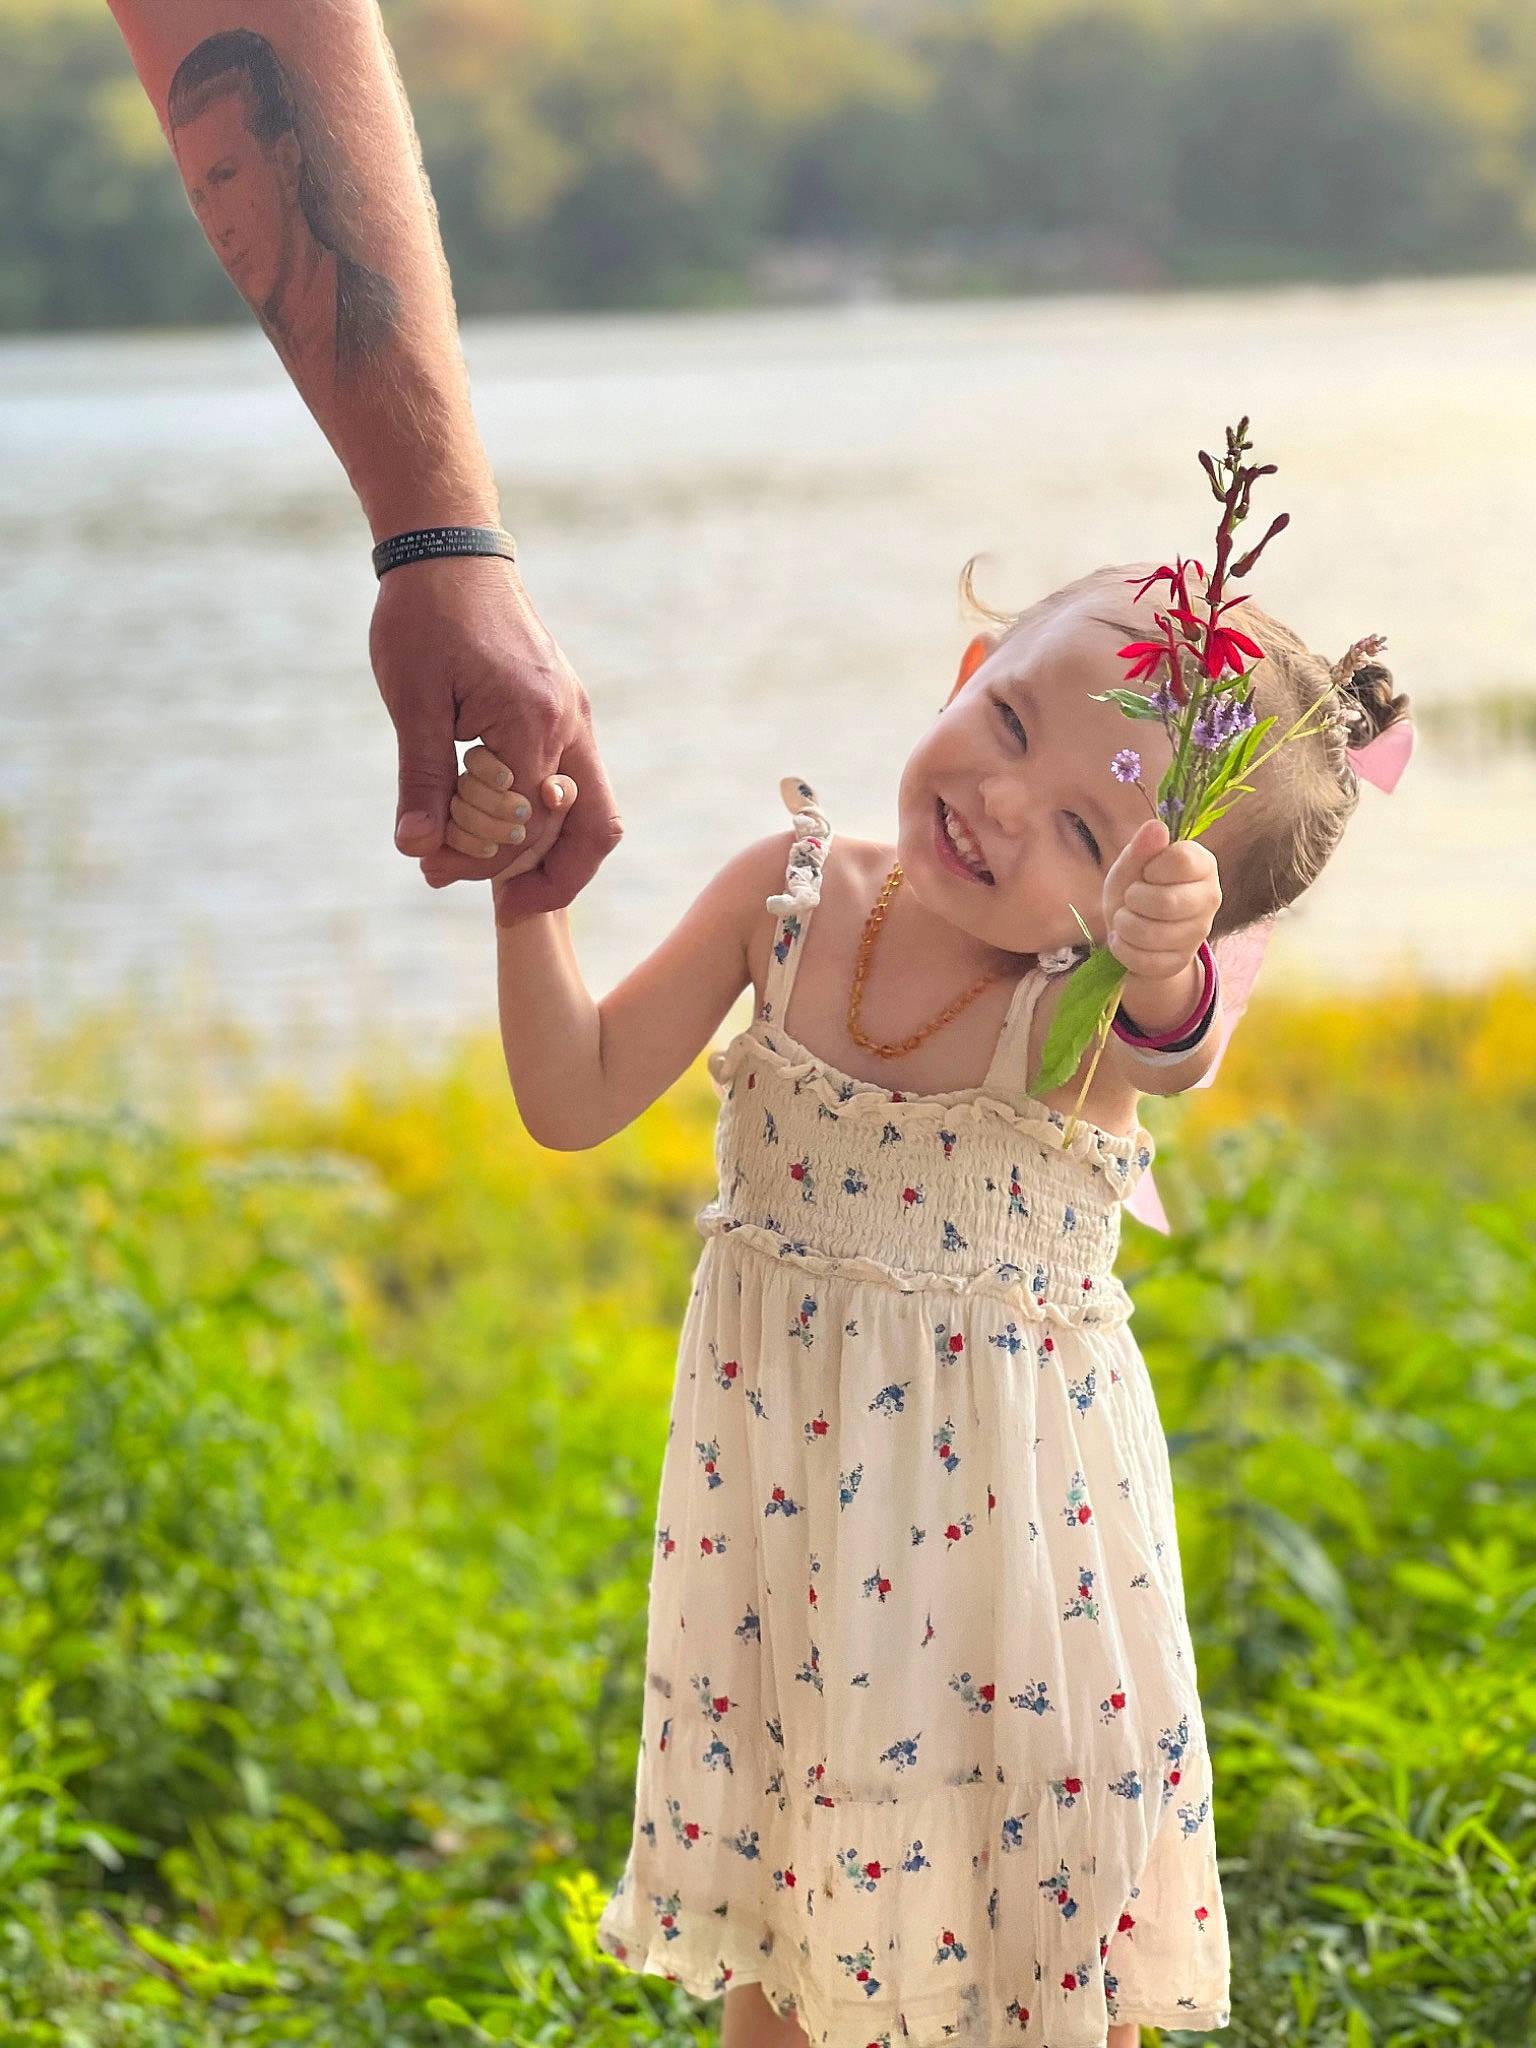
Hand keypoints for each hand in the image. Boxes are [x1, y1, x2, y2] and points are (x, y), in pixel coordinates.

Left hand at [369, 554, 622, 925]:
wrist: (450, 548)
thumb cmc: (424, 617)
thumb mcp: (412, 702)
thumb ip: (421, 780)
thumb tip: (416, 849)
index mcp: (532, 723)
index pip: (524, 826)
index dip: (481, 860)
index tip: (431, 870)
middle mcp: (570, 725)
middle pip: (588, 832)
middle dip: (538, 875)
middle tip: (483, 897)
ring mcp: (574, 717)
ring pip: (591, 811)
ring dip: (550, 851)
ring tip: (496, 876)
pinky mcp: (565, 710)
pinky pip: (574, 780)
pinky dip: (546, 816)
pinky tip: (501, 824)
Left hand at [1099, 817, 1221, 981]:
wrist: (1132, 932)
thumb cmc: (1135, 888)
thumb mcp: (1131, 864)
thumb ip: (1142, 848)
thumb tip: (1156, 826)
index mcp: (1203, 865)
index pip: (1182, 861)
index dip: (1152, 867)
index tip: (1147, 872)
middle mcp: (1210, 898)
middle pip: (1167, 902)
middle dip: (1134, 899)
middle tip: (1131, 898)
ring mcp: (1198, 934)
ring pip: (1151, 933)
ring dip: (1124, 925)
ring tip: (1126, 919)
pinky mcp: (1180, 962)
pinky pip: (1143, 959)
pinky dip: (1123, 949)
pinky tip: (1127, 940)